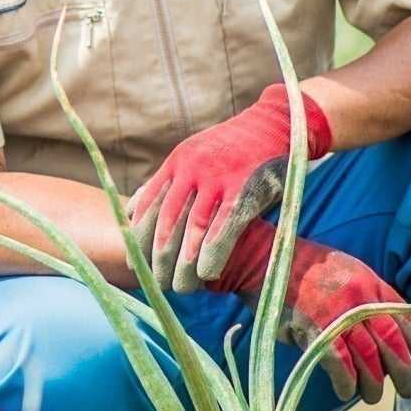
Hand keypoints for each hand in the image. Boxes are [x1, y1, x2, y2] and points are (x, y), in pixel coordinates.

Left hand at [135, 85, 333, 292]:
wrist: (277, 122)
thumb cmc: (234, 149)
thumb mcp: (196, 156)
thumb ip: (170, 182)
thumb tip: (135, 210)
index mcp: (177, 161)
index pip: (147, 205)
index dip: (138, 237)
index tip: (133, 263)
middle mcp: (192, 168)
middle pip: (167, 221)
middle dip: (158, 257)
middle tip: (156, 285)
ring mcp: (219, 177)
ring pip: (194, 228)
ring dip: (184, 263)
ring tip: (180, 288)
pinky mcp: (246, 187)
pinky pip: (225, 225)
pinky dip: (214, 252)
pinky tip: (206, 274)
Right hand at [212, 222, 410, 404]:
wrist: (266, 258)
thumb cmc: (306, 268)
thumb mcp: (348, 271)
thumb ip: (371, 297)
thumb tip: (390, 329)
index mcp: (372, 284)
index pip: (408, 320)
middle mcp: (360, 300)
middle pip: (394, 344)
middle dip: (406, 373)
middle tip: (409, 391)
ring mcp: (337, 315)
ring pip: (369, 359)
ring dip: (374, 385)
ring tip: (372, 397)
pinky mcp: (313, 329)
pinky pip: (339, 364)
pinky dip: (346, 382)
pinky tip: (346, 391)